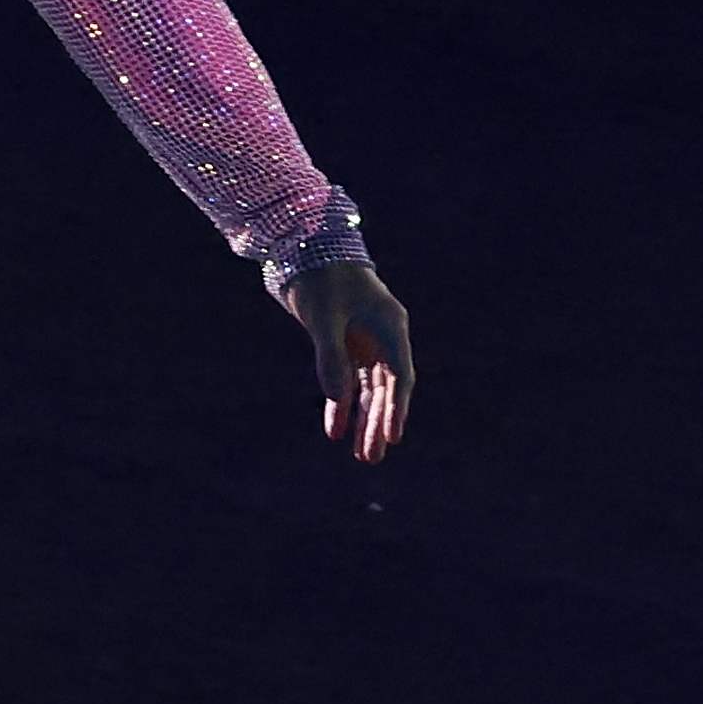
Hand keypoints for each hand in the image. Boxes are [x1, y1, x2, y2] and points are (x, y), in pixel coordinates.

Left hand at [275, 257, 414, 462]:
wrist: (304, 246)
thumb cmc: (320, 276)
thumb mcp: (323, 316)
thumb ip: (330, 355)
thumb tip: (336, 398)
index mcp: (390, 326)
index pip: (398, 376)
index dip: (396, 408)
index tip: (393, 436)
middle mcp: (383, 337)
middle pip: (385, 389)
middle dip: (378, 423)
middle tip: (372, 457)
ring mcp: (365, 341)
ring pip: (368, 390)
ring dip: (363, 420)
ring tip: (361, 455)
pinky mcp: (345, 344)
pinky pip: (347, 381)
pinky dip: (341, 404)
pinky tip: (335, 430)